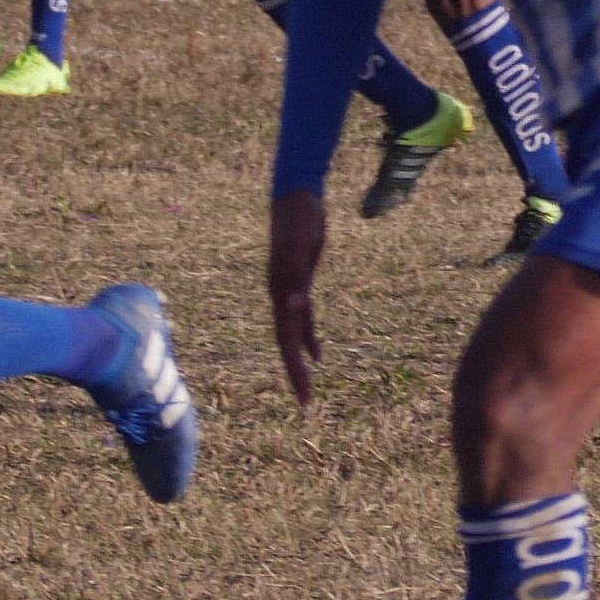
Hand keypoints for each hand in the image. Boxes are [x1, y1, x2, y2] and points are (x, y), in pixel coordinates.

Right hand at [266, 190, 328, 409]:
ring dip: (300, 361)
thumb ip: (294, 276)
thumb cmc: (299, 219)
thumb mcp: (299, 247)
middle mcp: (281, 296)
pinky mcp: (300, 282)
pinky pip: (304, 320)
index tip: (304, 395)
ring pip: (293, 335)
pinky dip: (310, 338)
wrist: (297, 195)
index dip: (294, 369)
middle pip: (286, 343)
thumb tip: (294, 307)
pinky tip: (319, 355)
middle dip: (295, 374)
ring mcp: (289, 290)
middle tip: (306, 404)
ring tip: (308, 387)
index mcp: (280, 293)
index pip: (286, 341)